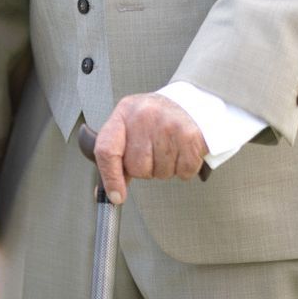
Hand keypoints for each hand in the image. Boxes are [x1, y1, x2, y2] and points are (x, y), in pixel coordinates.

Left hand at [93, 92, 208, 205]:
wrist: (190, 102)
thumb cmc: (156, 117)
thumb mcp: (131, 126)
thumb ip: (118, 156)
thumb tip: (112, 191)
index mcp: (124, 113)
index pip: (107, 150)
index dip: (110, 178)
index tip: (117, 196)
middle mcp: (144, 116)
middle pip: (137, 168)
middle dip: (145, 168)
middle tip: (154, 151)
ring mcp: (168, 125)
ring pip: (161, 173)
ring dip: (165, 168)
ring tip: (169, 148)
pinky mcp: (190, 136)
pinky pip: (183, 172)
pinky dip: (184, 169)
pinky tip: (182, 151)